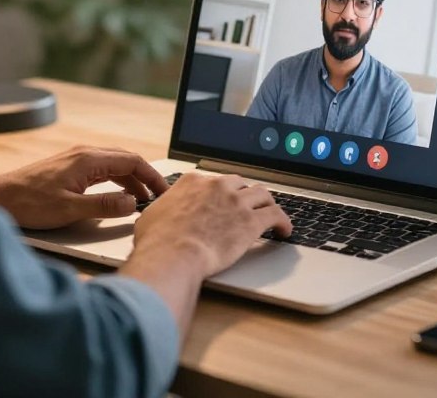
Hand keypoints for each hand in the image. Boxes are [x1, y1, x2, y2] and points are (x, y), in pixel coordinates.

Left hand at [0, 146, 168, 228]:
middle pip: (125, 160)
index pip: (132, 160)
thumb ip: (103, 206)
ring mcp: (76, 160)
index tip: (164, 191)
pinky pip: (101, 170)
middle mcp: (84, 154)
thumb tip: (132, 204)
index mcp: (88, 159)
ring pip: (114, 165)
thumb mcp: (69, 209)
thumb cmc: (29, 203)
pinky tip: (117, 196)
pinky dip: (116, 181)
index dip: (152, 176)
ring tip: (142, 200)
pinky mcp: (69, 168)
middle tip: (158, 197)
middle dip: (145, 177)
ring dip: (130, 180)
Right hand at [131, 173, 291, 277]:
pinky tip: (284, 230)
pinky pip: (275, 215)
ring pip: (262, 194)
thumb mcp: (152, 216)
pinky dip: (282, 221)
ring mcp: (236, 202)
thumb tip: (158, 216)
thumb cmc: (158, 241)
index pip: (212, 181)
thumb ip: (162, 210)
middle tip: (246, 207)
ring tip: (270, 213)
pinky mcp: (251, 221)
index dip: (219, 193)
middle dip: (243, 194)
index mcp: (193, 182)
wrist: (174, 255)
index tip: (221, 202)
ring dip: (266, 203)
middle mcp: (217, 186)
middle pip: (239, 184)